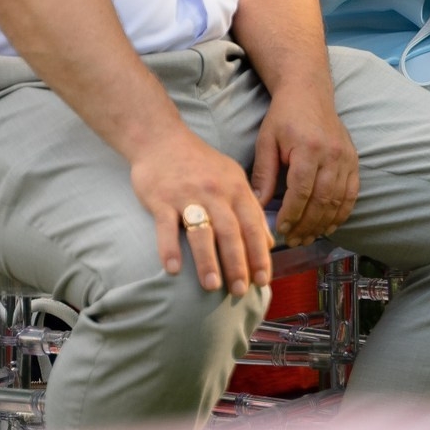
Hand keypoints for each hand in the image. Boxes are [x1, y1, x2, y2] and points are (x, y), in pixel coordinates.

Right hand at [129, 124, 271, 297]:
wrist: (161, 138)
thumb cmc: (200, 163)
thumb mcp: (233, 178)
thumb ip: (250, 209)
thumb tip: (268, 243)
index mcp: (235, 188)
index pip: (252, 225)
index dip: (259, 254)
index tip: (263, 280)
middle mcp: (215, 191)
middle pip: (230, 232)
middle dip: (238, 264)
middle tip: (240, 291)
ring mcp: (187, 195)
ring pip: (201, 232)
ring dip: (208, 261)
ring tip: (212, 286)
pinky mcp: (161, 198)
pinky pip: (166, 227)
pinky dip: (170, 249)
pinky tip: (173, 270)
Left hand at [251, 82, 358, 246]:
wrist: (309, 92)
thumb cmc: (284, 116)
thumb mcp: (266, 142)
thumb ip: (264, 175)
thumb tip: (256, 205)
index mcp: (308, 149)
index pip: (301, 192)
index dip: (291, 216)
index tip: (280, 231)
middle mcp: (332, 155)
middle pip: (322, 201)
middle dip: (306, 225)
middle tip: (293, 240)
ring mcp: (347, 158)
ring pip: (338, 201)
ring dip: (322, 224)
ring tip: (307, 237)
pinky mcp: (353, 161)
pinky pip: (351, 194)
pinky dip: (341, 214)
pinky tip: (328, 226)